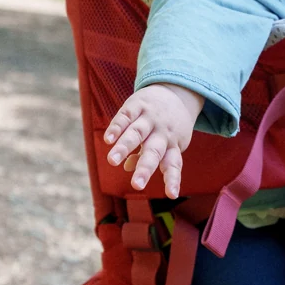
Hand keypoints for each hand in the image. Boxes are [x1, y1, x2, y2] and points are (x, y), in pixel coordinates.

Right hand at [104, 83, 202, 197]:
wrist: (177, 89)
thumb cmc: (169, 125)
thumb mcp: (168, 142)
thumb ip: (148, 156)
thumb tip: (129, 168)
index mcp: (173, 145)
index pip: (173, 165)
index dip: (173, 179)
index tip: (172, 195)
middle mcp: (162, 133)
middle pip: (154, 152)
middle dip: (145, 168)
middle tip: (137, 185)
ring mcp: (150, 118)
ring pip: (137, 133)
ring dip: (125, 147)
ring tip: (112, 161)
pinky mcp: (137, 105)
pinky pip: (126, 117)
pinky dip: (117, 127)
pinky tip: (108, 139)